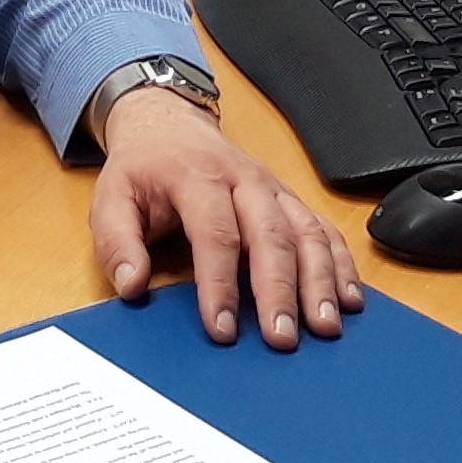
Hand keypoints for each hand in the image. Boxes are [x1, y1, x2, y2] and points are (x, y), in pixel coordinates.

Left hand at [89, 91, 364, 347]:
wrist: (170, 124)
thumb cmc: (144, 170)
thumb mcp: (111, 198)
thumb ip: (117, 243)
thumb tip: (132, 286)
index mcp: (197, 177)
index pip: (215, 234)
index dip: (220, 284)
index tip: (223, 329)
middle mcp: (244, 180)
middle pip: (271, 235)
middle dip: (280, 290)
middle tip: (283, 338)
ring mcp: (273, 189)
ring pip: (307, 231)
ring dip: (321, 280)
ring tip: (325, 326)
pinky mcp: (290, 200)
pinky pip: (324, 229)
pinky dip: (341, 264)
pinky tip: (350, 300)